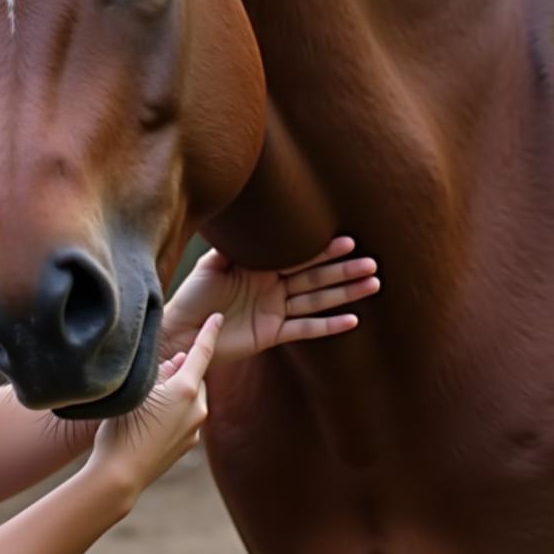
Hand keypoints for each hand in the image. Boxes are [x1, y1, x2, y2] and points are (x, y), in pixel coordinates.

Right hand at [88, 314, 220, 500]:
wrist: (119, 475)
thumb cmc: (123, 427)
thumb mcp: (137, 389)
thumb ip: (161, 371)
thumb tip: (177, 362)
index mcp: (186, 390)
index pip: (202, 352)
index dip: (209, 332)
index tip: (218, 317)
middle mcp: (198, 409)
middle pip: (195, 377)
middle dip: (183, 370)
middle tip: (158, 372)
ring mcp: (194, 430)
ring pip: (191, 398)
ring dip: (179, 392)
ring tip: (150, 400)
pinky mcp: (188, 445)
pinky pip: (186, 417)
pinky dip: (176, 410)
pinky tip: (152, 419)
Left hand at [162, 237, 379, 363]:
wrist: (181, 331)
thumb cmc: (193, 295)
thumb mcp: (211, 264)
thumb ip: (232, 246)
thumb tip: (246, 219)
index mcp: (261, 268)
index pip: (298, 257)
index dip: (322, 250)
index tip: (349, 241)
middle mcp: (273, 288)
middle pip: (314, 277)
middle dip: (343, 270)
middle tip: (372, 263)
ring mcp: (275, 311)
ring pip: (316, 300)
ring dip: (344, 293)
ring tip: (372, 284)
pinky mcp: (272, 334)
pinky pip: (305, 329)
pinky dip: (328, 326)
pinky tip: (352, 320)